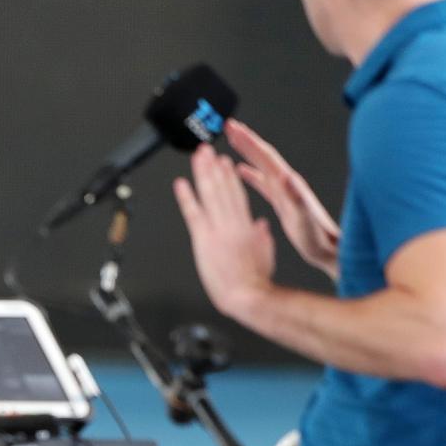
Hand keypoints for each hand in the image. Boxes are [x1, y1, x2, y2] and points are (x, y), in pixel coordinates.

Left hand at [174, 144, 274, 320]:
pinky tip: (181, 184)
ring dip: (202, 173)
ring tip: (197, 157)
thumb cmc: (256, 280)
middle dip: (213, 167)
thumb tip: (261, 225)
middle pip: (221, 188)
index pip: (236, 195)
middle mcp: (231, 223)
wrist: (247, 295)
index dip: (229, 176)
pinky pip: (193, 214)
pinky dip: (187, 197)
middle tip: (206, 149)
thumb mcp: (265, 253)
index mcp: (246, 227)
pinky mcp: (204, 240)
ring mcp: (217, 230)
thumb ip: (261, 236)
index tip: (224, 161)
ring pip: (209, 195)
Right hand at [226, 120, 340, 279]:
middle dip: (245, 139)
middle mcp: (286, 184)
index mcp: (288, 185)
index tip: (233, 128)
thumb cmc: (317, 238)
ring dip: (247, 152)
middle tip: (229, 126)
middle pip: (262, 155)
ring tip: (233, 141)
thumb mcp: (305, 219)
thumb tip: (286, 177)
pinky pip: (262, 182)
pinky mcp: (282, 201)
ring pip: (261, 166)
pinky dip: (251, 174)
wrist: (329, 250)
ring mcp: (284, 191)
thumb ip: (296, 197)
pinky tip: (242, 171)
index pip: (265, 156)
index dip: (248, 141)